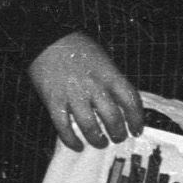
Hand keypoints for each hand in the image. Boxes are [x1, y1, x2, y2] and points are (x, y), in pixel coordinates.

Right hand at [28, 32, 142, 150]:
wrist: (45, 37)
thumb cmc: (76, 47)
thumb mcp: (102, 59)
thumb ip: (111, 80)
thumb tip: (121, 104)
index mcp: (108, 74)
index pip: (130, 100)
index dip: (137, 119)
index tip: (136, 129)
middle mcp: (93, 86)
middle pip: (112, 117)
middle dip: (118, 133)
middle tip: (118, 138)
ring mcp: (72, 95)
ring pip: (90, 126)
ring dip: (97, 139)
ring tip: (100, 143)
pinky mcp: (53, 101)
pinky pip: (63, 127)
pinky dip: (71, 140)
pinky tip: (77, 145)